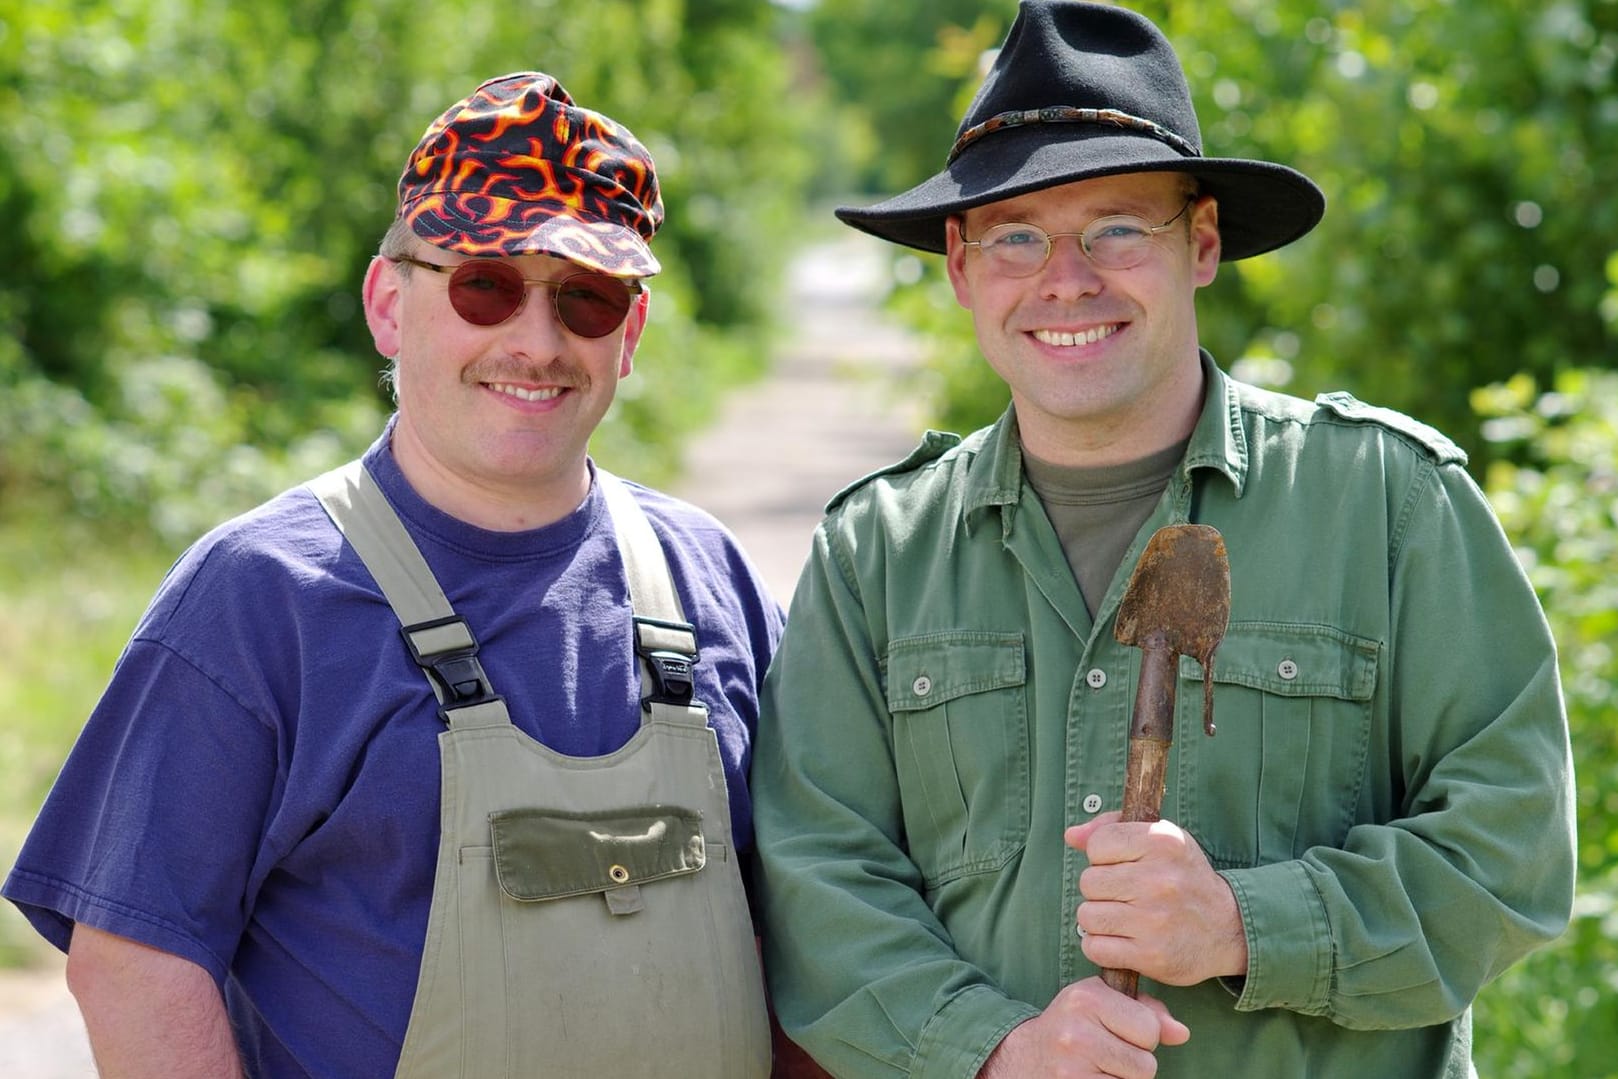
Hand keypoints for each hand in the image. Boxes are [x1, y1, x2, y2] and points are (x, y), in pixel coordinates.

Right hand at [977, 977, 1188, 1078]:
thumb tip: (1181, 1033)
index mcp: (1087, 997)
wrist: (1024, 1057)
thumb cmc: (1073, 1026)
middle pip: (1146, 1063)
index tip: (1118, 1030)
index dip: (1142, 1035)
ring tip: (1098, 1066)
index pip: (1150, 1029)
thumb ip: (1146, 1011)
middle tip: (1107, 1053)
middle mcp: (1077, 1030)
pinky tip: (1091, 1077)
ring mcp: (1072, 1065)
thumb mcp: (1102, 1003)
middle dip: (1134, 1061)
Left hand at [1066, 812, 1247, 985]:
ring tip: (1123, 917)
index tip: (1123, 866)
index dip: (1103, 857)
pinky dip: (1101, 946)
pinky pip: (1095, 948)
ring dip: (1099, 919)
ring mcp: (1155, 920)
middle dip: (1100, 890)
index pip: (1098, 844)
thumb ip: (1112, 828)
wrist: (1227, 928)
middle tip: (1124, 895)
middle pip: (1089, 882)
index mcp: (1162, 842)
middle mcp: (1159, 879)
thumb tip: (1071, 836)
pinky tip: (1121, 939)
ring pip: (1087, 916)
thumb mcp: (1160, 839)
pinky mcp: (1151, 956)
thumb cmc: (1184, 877)